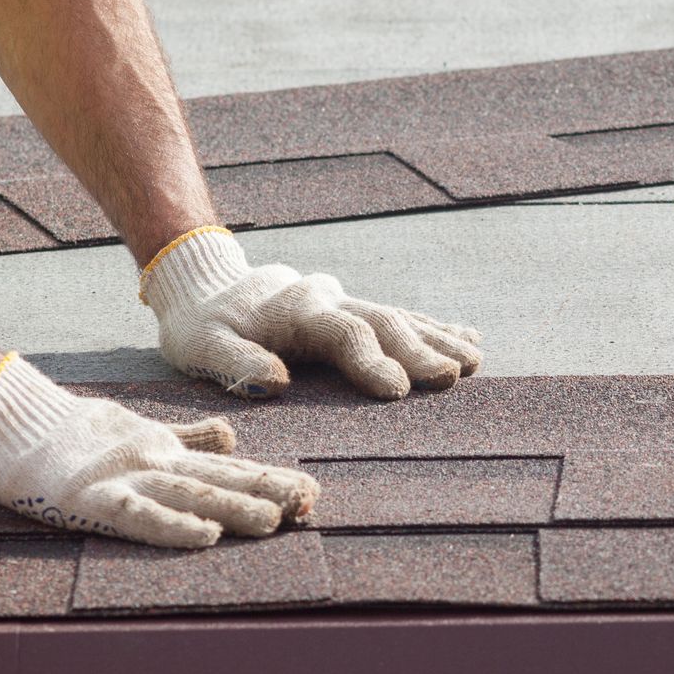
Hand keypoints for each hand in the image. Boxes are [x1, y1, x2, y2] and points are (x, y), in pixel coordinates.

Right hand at [0, 354, 318, 547]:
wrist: (11, 420)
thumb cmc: (73, 434)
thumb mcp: (141, 432)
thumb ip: (186, 437)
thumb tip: (232, 436)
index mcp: (166, 451)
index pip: (228, 466)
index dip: (269, 478)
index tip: (312, 492)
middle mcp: (155, 462)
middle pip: (220, 478)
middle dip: (268, 491)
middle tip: (311, 504)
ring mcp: (125, 479)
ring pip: (191, 492)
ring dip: (235, 506)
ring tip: (275, 519)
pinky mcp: (92, 499)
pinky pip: (139, 515)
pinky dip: (174, 526)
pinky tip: (205, 536)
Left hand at [139, 227, 482, 399]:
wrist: (205, 284)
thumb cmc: (200, 327)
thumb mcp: (201, 345)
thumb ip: (234, 363)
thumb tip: (274, 383)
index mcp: (295, 310)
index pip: (342, 332)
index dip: (370, 360)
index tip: (397, 389)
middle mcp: (327, 299)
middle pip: (382, 321)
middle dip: (419, 349)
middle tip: (453, 376)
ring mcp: (344, 301)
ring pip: (398, 316)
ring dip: (437, 338)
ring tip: (473, 361)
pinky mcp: (351, 309)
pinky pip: (399, 315)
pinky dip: (434, 327)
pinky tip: (468, 338)